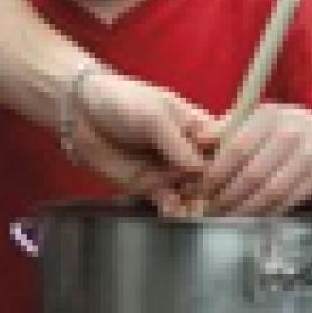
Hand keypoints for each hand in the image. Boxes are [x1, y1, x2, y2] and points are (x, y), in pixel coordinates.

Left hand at [71, 72, 217, 213]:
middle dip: (212, 189)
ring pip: (194, 195)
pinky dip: (173, 210)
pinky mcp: (151, 189)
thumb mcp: (155, 115)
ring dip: (194, 204)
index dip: (230, 163)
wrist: (81, 115)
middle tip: (201, 192)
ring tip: (186, 205)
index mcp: (200, 127)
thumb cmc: (122, 102)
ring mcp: (171, 172)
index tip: (225, 173)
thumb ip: (178, 144)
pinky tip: (170, 209)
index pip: (227, 148)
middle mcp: (190, 152)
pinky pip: (170, 205)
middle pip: (213, 177)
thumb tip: (202, 171)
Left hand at [195, 102, 311, 215]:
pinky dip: (265, 213)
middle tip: (210, 208)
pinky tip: (249, 217)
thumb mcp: (254, 123)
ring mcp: (311, 154)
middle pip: (253, 173)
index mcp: (271, 115)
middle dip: (227, 195)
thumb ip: (225, 131)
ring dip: (244, 209)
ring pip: (271, 191)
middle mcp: (294, 131)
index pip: (237, 147)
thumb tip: (198, 138)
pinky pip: (288, 201)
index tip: (201, 188)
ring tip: (225, 216)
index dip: (216, 172)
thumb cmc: (277, 134)